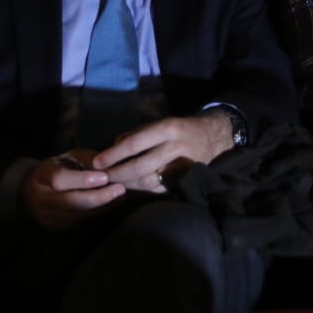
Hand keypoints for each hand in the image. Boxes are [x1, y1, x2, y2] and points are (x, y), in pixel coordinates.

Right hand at [22, 150, 124, 230]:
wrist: (34, 190)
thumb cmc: (59, 168)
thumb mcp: (70, 157)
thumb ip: (88, 160)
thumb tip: (109, 166)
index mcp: (42, 175)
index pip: (59, 179)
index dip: (82, 180)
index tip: (105, 177)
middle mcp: (40, 198)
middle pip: (70, 202)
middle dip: (98, 197)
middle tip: (120, 190)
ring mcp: (46, 215)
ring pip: (78, 214)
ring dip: (102, 206)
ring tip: (122, 196)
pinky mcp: (54, 227)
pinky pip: (80, 222)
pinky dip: (98, 213)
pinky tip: (112, 205)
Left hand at [92, 113, 232, 190]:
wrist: (215, 138)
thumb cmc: (182, 129)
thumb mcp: (161, 123)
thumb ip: (137, 134)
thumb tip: (113, 147)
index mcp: (167, 129)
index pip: (135, 143)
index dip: (113, 154)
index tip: (97, 162)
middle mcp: (175, 147)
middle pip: (139, 166)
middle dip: (117, 174)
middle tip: (101, 178)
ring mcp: (181, 166)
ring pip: (147, 180)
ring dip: (126, 184)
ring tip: (111, 184)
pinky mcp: (183, 180)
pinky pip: (157, 188)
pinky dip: (141, 190)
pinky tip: (129, 189)